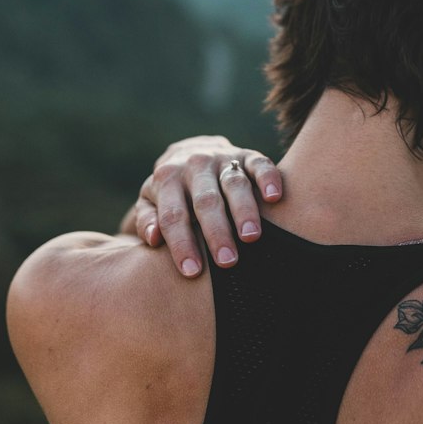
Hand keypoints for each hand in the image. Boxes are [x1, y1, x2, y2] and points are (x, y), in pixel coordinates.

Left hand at [133, 136, 282, 276]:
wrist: (191, 151)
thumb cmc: (170, 192)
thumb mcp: (150, 202)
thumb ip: (147, 220)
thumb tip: (153, 239)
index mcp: (167, 179)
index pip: (173, 215)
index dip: (181, 244)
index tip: (192, 272)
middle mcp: (195, 165)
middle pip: (206, 201)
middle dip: (216, 232)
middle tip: (227, 262)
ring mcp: (222, 158)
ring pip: (234, 183)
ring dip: (244, 210)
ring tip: (251, 237)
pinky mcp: (247, 154)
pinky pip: (260, 163)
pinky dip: (268, 178)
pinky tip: (274, 197)